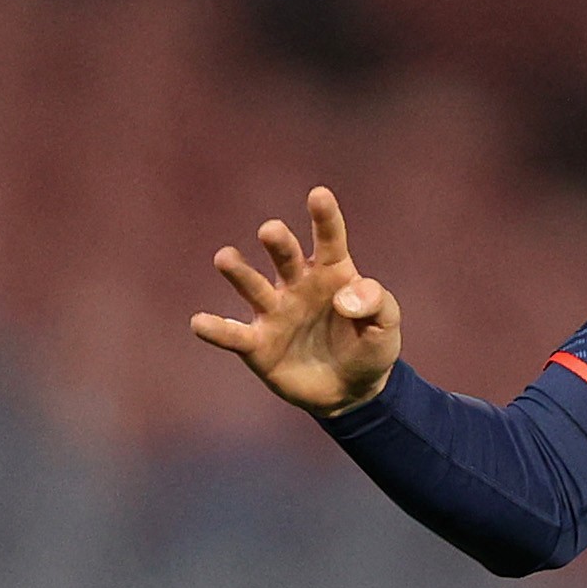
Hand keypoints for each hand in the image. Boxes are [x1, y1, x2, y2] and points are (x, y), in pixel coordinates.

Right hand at [190, 186, 400, 415]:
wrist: (352, 392)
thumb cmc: (369, 348)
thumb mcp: (386, 326)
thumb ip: (375, 303)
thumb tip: (344, 298)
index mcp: (332, 272)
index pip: (329, 239)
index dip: (324, 217)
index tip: (318, 195)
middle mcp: (297, 284)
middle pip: (285, 256)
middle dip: (278, 243)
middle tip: (272, 232)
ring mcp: (274, 313)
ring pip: (252, 286)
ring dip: (238, 272)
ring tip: (225, 258)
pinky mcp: (258, 345)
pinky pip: (234, 335)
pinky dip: (216, 329)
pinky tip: (200, 323)